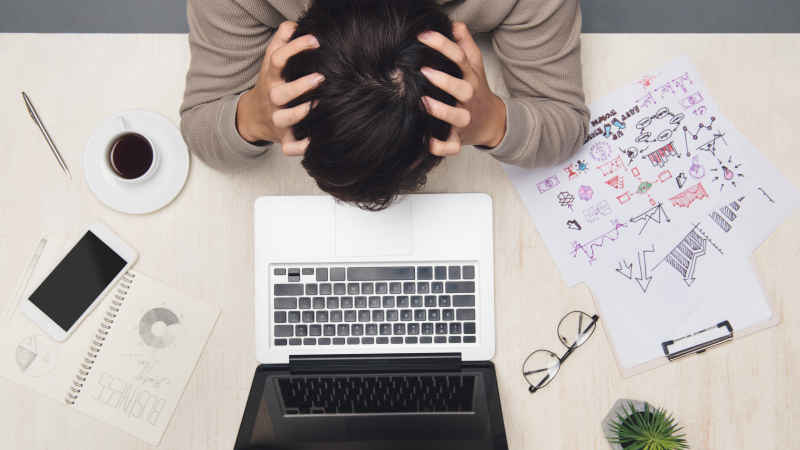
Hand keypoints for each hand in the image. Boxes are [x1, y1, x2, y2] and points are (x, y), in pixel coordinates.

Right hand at [236, 21, 322, 155]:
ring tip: (317, 106)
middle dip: (299, 86)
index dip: (295, 48)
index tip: (315, 40)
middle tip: (320, 78)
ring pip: (284, 119)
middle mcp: (273, 99)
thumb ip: (281, 42)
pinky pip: (290, 147)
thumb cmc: (270, 85)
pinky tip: (315, 141)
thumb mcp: (271, 63)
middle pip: (279, 93)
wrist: (252, 117)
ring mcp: (277, 119)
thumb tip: (293, 24)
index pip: (278, 59)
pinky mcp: (283, 138)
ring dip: (299, 114)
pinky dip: (300, 147)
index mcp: (272, 77)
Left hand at [418, 22, 506, 155]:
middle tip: (424, 70)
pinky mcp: (459, 139)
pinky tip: (427, 141)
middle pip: (461, 88)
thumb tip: (454, 23)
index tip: (423, 35)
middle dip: (445, 80)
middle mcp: (467, 99)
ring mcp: (464, 120)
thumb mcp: (474, 66)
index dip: (442, 45)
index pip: (459, 58)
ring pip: (457, 118)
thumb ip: (464, 44)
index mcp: (470, 78)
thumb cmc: (477, 90)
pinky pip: (451, 146)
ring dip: (441, 112)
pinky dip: (440, 146)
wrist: (493, 122)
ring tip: (423, 103)